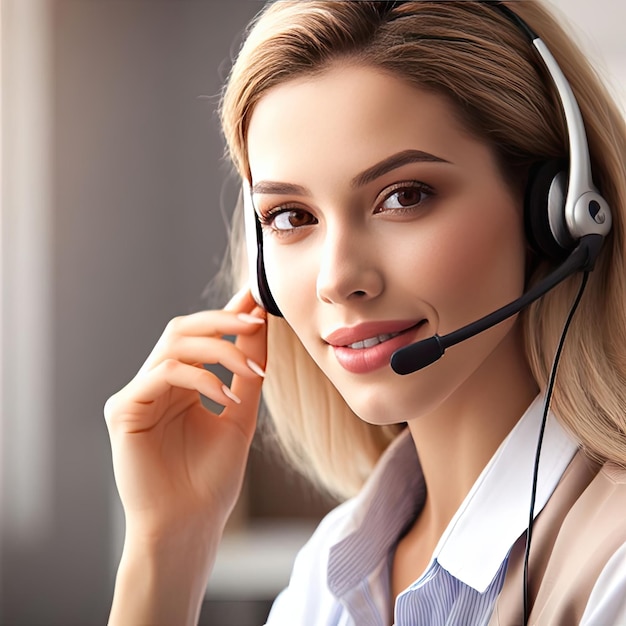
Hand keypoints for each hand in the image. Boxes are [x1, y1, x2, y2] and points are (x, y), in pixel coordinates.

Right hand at [104, 288, 266, 542]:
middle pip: (183, 329)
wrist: (190, 523)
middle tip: (256, 319)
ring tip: (250, 370)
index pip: (201, 336)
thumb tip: (259, 320)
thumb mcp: (240, 413)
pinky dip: (199, 378)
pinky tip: (225, 398)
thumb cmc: (212, 477)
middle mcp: (157, 383)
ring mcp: (138, 394)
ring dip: (217, 349)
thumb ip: (246, 368)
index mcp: (181, 383)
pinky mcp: (124, 409)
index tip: (255, 296)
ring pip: (173, 344)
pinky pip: (162, 373)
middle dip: (222, 320)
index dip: (226, 313)